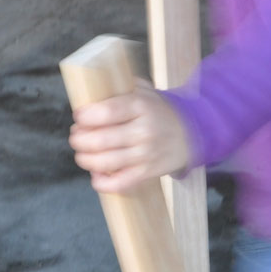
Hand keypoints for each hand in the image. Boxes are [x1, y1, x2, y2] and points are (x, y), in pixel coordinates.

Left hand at [69, 79, 192, 192]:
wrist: (194, 134)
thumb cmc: (161, 112)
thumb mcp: (146, 92)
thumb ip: (121, 88)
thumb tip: (91, 90)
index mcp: (141, 106)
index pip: (105, 112)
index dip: (85, 116)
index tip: (78, 116)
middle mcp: (144, 131)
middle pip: (100, 140)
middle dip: (79, 139)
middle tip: (76, 136)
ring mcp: (146, 154)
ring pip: (105, 162)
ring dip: (85, 159)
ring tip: (82, 154)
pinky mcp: (148, 173)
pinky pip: (120, 183)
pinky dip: (102, 183)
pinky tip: (95, 175)